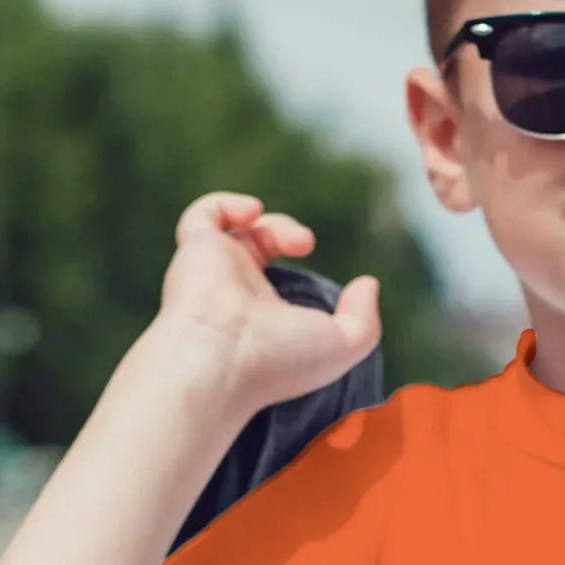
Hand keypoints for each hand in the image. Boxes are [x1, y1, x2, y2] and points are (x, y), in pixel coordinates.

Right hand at [149, 191, 382, 418]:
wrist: (219, 361)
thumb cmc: (277, 361)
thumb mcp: (342, 346)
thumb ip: (365, 320)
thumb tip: (367, 284)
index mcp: (264, 317)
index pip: (278, 283)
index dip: (302, 273)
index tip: (327, 278)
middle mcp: (235, 292)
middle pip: (256, 247)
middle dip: (285, 232)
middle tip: (304, 244)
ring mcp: (214, 270)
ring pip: (231, 230)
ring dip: (269, 221)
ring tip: (289, 236)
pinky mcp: (196, 249)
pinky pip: (202, 215)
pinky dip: (229, 204)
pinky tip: (253, 213)